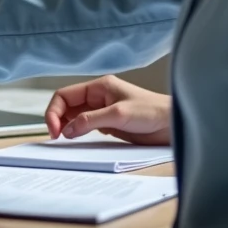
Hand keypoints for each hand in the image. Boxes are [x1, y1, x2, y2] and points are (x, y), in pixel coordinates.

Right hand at [44, 74, 171, 144]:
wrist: (173, 125)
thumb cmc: (152, 112)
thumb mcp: (118, 114)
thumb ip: (90, 120)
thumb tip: (67, 130)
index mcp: (99, 87)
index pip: (65, 95)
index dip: (54, 111)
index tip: (54, 129)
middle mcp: (98, 97)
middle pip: (67, 105)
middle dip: (57, 119)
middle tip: (56, 136)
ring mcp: (102, 111)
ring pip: (74, 116)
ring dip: (66, 126)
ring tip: (64, 139)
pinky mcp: (109, 124)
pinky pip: (85, 126)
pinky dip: (77, 133)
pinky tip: (77, 140)